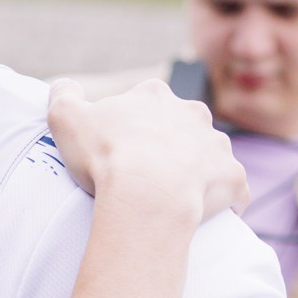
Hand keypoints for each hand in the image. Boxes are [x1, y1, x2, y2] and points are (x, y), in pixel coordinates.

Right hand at [49, 80, 248, 224]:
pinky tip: (209, 213)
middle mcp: (192, 113)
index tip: (117, 149)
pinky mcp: (233, 176)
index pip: (144, 103)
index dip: (129, 126)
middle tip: (143, 173)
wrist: (148, 194)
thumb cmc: (107, 155)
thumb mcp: (66, 118)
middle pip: (180, 125)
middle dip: (167, 143)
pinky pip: (234, 187)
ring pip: (208, 153)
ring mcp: (217, 145)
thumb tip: (64, 85)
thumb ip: (63, 95)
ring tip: (172, 196)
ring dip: (195, 169)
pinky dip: (224, 198)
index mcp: (154, 96)